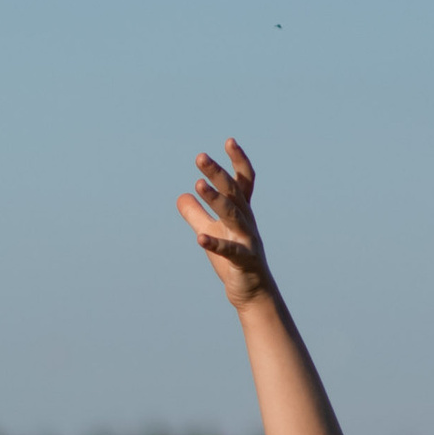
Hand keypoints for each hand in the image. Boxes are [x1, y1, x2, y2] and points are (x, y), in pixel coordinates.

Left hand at [176, 139, 272, 308]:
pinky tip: (199, 238)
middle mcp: (247, 222)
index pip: (242, 182)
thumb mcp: (211, 233)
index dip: (238, 161)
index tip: (229, 141)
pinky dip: (214, 244)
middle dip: (217, 173)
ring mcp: (248, 241)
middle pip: (233, 193)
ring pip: (232, 216)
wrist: (252, 294)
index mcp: (241, 213)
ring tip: (198, 184)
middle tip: (200, 157)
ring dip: (215, 200)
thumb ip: (196, 215)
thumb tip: (181, 196)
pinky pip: (230, 251)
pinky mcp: (245, 261)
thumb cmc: (233, 261)